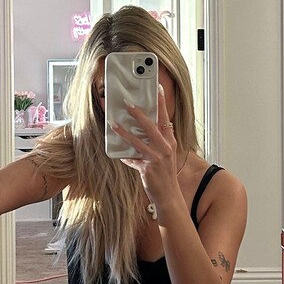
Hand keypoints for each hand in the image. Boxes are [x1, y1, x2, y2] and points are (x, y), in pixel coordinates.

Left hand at [111, 84, 182, 214]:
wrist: (169, 195)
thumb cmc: (165, 173)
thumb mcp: (165, 154)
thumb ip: (156, 141)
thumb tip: (141, 130)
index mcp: (170, 141)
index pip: (166, 118)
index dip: (162, 103)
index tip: (158, 88)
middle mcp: (165, 148)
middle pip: (151, 126)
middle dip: (138, 113)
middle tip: (128, 103)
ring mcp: (156, 158)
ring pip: (138, 141)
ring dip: (124, 132)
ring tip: (113, 124)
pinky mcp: (147, 168)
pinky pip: (132, 159)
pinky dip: (124, 156)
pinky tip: (117, 153)